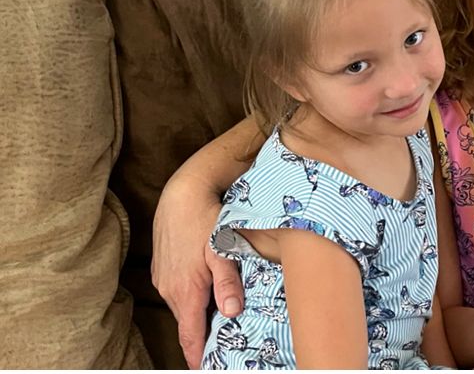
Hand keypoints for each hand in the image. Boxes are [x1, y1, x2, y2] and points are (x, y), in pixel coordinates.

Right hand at [151, 176, 243, 367]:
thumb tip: (231, 312)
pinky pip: (177, 293)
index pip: (190, 335)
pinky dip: (190, 300)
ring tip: (215, 326)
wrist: (182, 195)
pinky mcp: (163, 270)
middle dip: (200, 338)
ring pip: (183, 308)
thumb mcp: (222, 251)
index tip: (205, 368)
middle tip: (219, 349)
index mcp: (186, 291)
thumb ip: (227, 283)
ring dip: (196, 317)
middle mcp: (170, 289)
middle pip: (187, 323)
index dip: (197, 355)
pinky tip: (206, 295)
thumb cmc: (206, 220)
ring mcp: (163, 280)